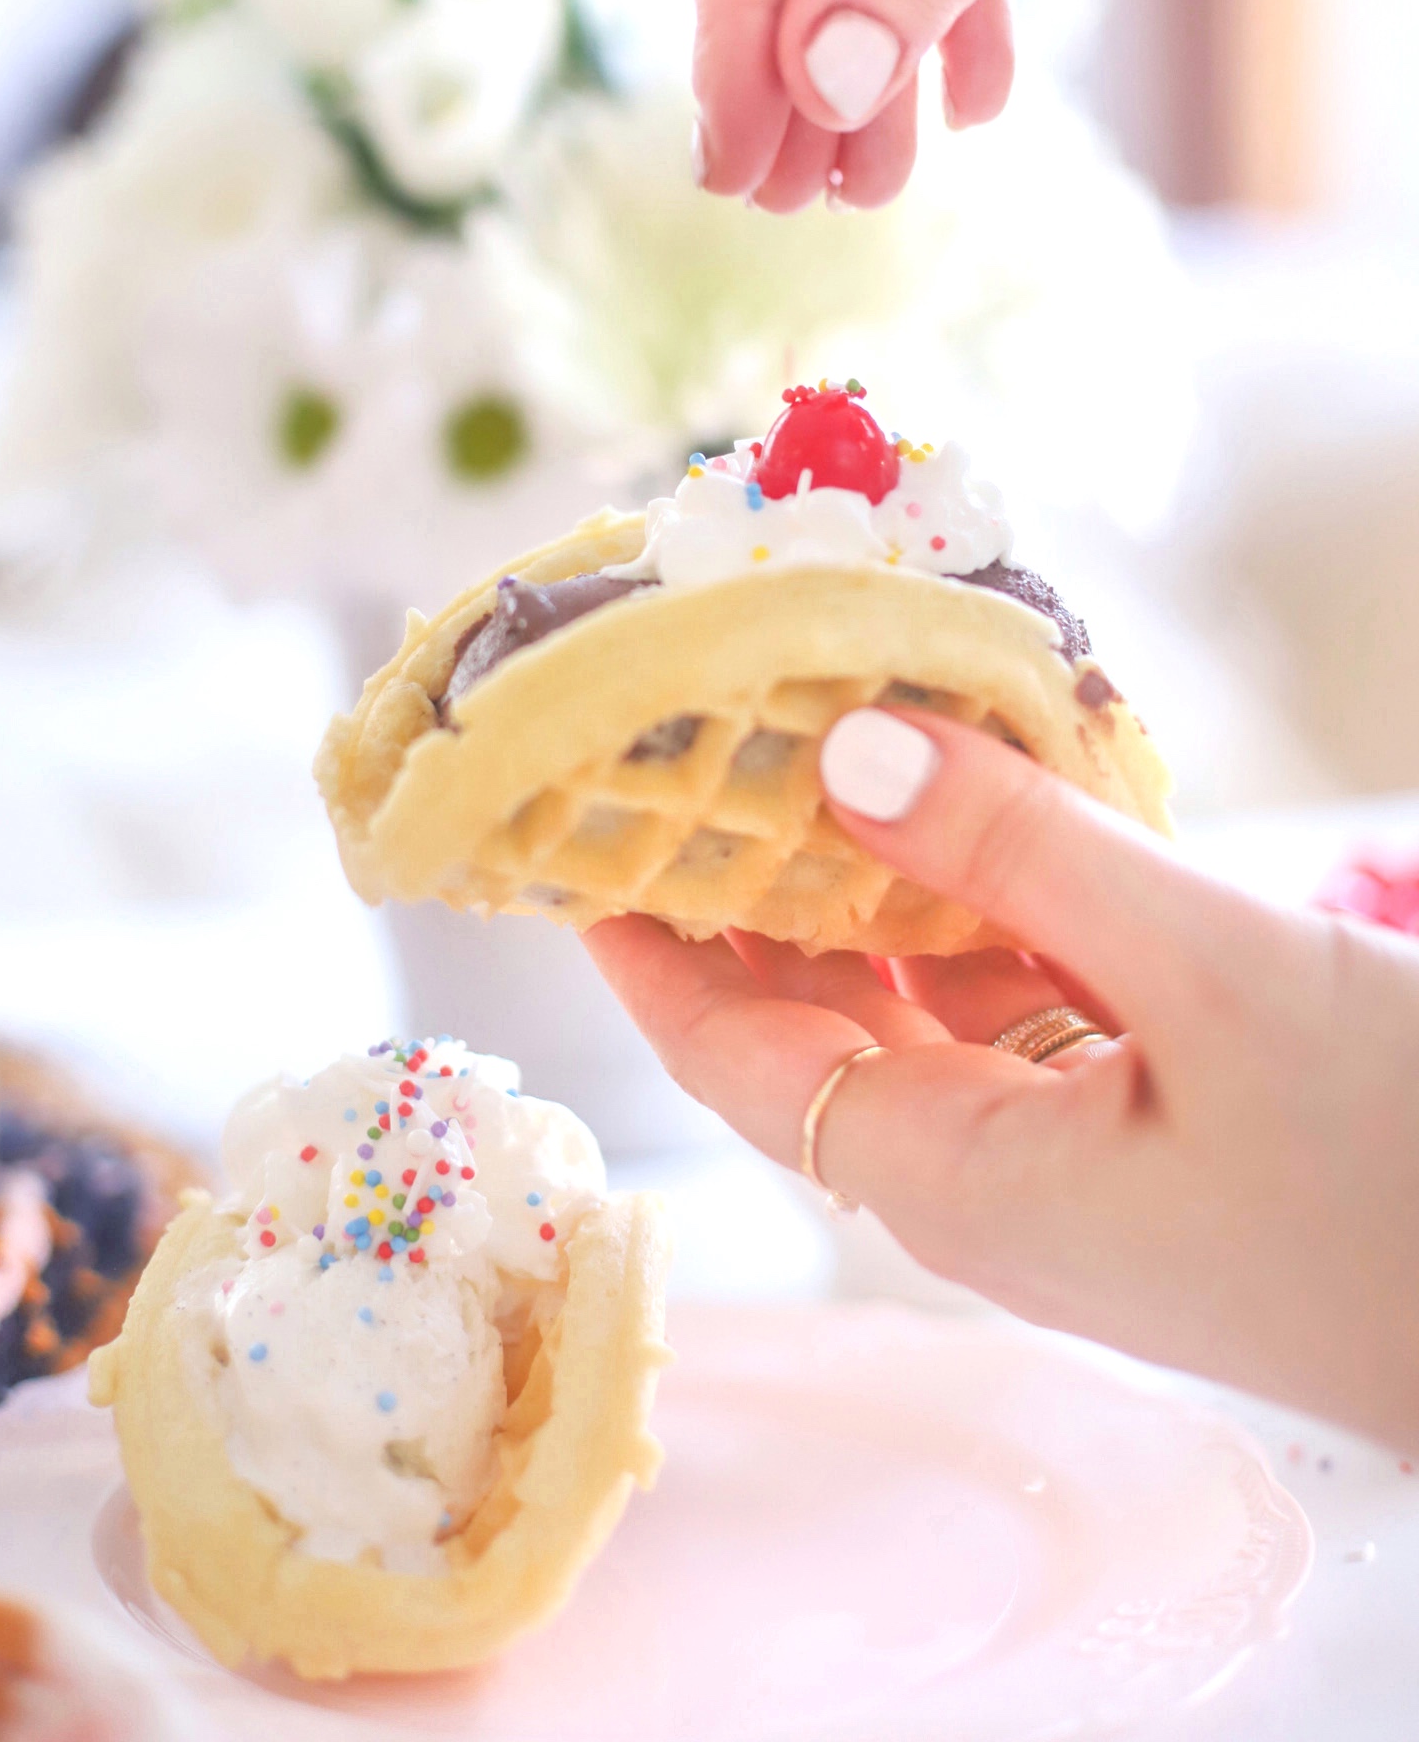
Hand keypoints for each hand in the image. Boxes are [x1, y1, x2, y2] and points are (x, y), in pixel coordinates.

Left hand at [586, 708, 1418, 1449]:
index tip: (570, 828)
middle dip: (747, 883)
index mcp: (960, 1176)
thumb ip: (1025, 857)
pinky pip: (1028, 993)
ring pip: (927, 992)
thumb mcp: (1214, 980)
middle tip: (688, 737)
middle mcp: (991, 1173)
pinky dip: (997, 895)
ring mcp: (1076, 1149)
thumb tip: (841, 750)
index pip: (734, 1055)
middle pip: (817, 1017)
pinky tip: (990, 793)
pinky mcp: (1152, 1117)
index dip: (644, 945)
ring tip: (815, 729)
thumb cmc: (1405, 1176)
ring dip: (879, 871)